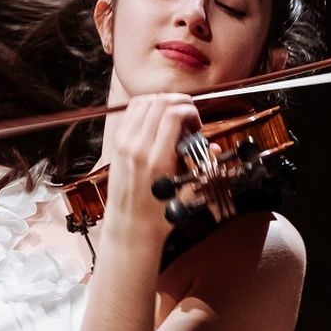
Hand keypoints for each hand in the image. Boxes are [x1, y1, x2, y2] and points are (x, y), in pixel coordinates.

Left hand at [101, 93, 202, 237]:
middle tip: (189, 116)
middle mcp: (138, 148)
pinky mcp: (117, 145)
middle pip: (158, 102)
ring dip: (162, 102)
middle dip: (179, 102)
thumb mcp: (186, 192)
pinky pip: (131, 113)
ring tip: (174, 115)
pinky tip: (157, 119)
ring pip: (142, 102)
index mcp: (157, 159)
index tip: (197, 123)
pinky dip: (146, 108)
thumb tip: (213, 148)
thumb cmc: (157, 216)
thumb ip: (201, 166)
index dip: (190, 111)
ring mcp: (124, 144)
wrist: (130, 229)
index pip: (173, 114)